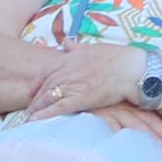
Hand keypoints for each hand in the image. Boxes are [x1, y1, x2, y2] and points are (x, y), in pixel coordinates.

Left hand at [21, 43, 147, 120]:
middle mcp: (69, 70)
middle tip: (27, 106)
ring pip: (49, 96)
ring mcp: (74, 84)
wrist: (133, 69)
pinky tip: (37, 120)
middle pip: (45, 84)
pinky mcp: (82, 98)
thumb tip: (65, 42)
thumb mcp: (94, 47)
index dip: (37, 81)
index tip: (31, 88)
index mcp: (71, 57)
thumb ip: (77, 46)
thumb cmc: (118, 58)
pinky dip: (46, 113)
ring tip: (29, 116)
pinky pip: (59, 107)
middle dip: (35, 97)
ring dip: (37, 107)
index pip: (47, 70)